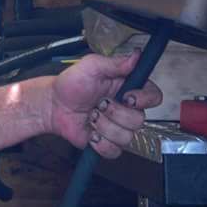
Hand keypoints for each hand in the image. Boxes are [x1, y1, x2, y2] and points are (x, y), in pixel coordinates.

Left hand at [47, 52, 162, 158]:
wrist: (54, 105)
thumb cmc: (71, 84)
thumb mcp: (91, 66)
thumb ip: (115, 63)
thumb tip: (136, 56)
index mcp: (128, 88)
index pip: (153, 96)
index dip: (144, 99)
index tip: (128, 96)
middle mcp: (126, 108)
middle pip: (139, 120)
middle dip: (115, 113)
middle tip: (99, 104)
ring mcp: (118, 127)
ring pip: (126, 137)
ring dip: (104, 127)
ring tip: (91, 116)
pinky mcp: (108, 143)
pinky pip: (114, 151)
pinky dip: (100, 143)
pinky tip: (91, 132)